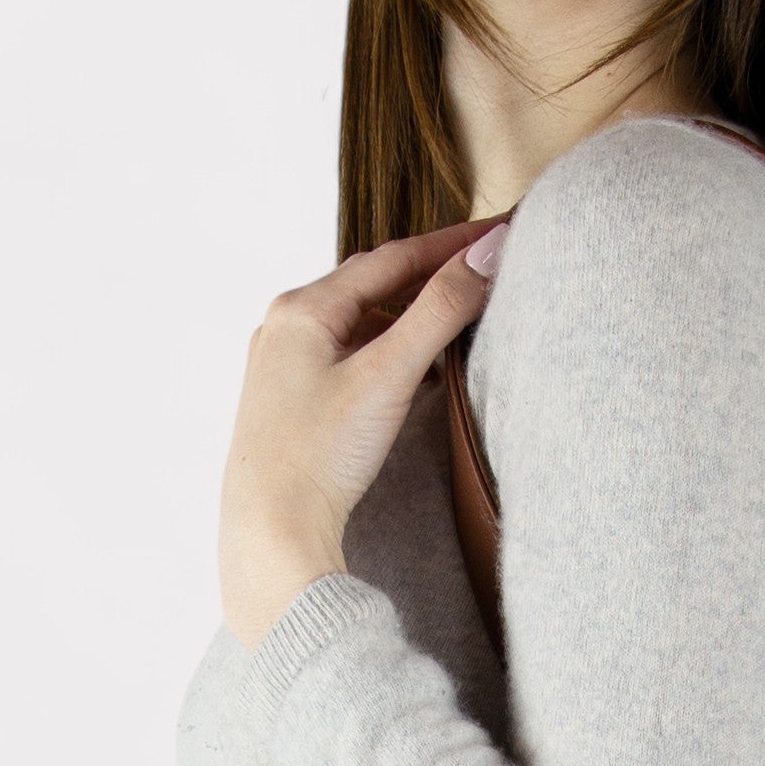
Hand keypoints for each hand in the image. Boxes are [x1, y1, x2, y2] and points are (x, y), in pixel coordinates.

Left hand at [219, 214, 508, 648]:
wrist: (271, 530)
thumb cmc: (318, 455)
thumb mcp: (388, 375)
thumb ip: (440, 311)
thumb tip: (487, 255)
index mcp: (302, 308)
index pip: (390, 259)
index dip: (447, 245)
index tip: (493, 236)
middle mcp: (285, 328)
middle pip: (372, 288)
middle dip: (427, 277)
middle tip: (478, 269)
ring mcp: (284, 367)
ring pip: (358, 326)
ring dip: (407, 317)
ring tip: (454, 318)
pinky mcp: (290, 405)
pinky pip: (346, 360)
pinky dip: (385, 353)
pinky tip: (408, 371)